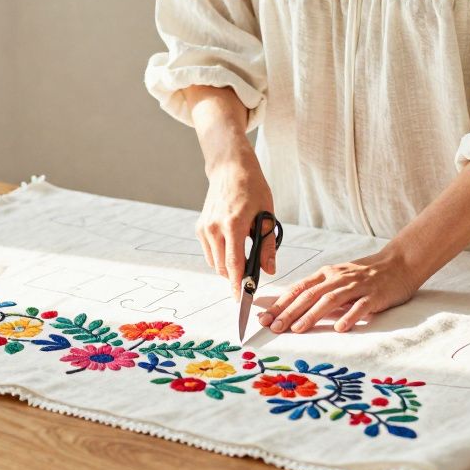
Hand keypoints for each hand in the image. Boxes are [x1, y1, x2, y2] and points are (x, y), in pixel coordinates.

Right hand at [196, 152, 276, 300]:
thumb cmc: (252, 188)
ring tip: (243, 254)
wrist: (229, 169)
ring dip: (227, 267)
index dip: (238, 285)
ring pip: (214, 262)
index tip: (241, 300)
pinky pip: (210, 252)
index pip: (234, 264)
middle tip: (251, 278)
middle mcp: (214, 228)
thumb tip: (269, 270)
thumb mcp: (267, 214)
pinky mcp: (200, 227)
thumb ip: (267, 244)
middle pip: (222, 268)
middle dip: (235, 277)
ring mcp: (204, 228)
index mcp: (233, 224)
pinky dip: (220, 256)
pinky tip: (232, 243)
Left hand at [258, 251, 423, 332]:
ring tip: (297, 329)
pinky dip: (349, 317)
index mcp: (326, 274)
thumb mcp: (338, 279)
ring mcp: (357, 286)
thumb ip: (319, 291)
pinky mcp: (375, 296)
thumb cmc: (365, 275)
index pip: (298, 288)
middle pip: (309, 295)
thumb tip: (292, 308)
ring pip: (330, 300)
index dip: (280, 303)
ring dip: (312, 315)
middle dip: (289, 312)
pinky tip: (339, 328)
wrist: (399, 263)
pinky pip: (360, 307)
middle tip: (274, 327)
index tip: (264, 317)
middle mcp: (338, 278)